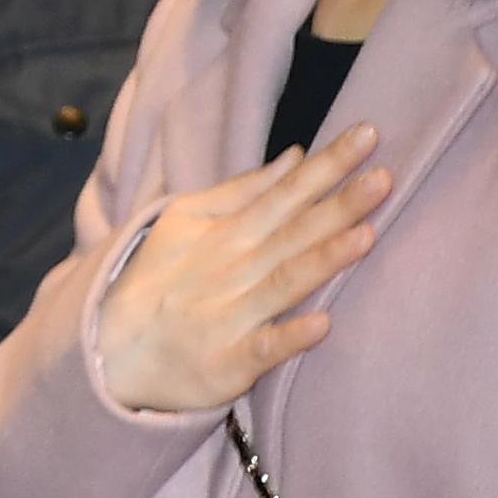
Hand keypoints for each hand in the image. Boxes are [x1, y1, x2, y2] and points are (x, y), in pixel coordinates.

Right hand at [95, 122, 389, 415]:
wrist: (112, 349)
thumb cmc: (157, 279)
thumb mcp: (185, 220)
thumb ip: (242, 191)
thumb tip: (296, 157)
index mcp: (228, 232)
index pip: (285, 192)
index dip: (326, 166)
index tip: (367, 135)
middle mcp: (235, 268)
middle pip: (295, 232)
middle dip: (339, 204)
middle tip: (385, 176)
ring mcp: (232, 315)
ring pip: (285, 283)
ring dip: (324, 260)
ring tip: (366, 235)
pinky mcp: (229, 361)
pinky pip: (263, 348)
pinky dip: (289, 337)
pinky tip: (321, 324)